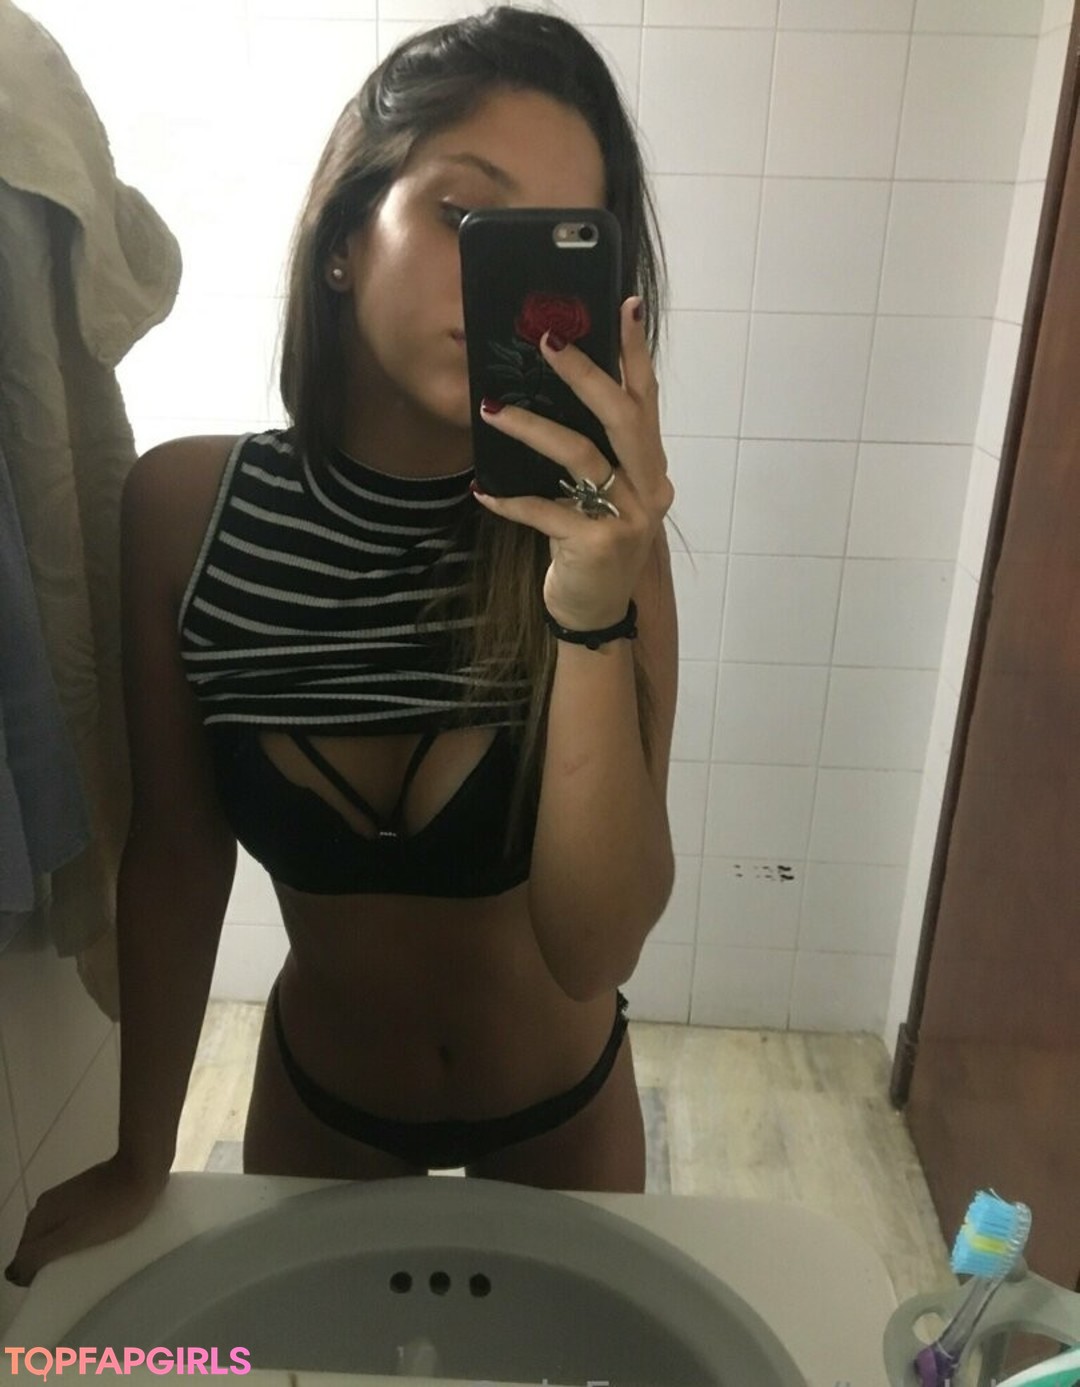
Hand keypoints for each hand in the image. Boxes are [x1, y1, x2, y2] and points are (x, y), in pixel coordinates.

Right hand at [4, 1152, 168, 1286]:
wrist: (143, 1168)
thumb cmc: (112, 1207)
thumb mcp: (72, 1237)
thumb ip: (39, 1255)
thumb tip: (12, 1274)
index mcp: (38, 1217)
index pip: (24, 1258)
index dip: (38, 1275)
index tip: (62, 1281)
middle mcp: (47, 1205)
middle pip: (42, 1245)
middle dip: (55, 1262)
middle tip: (80, 1271)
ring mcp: (68, 1196)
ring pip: (61, 1234)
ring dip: (71, 1248)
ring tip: (94, 1258)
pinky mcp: (88, 1192)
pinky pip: (78, 1222)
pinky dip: (86, 1234)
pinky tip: (104, 1240)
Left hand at [471, 295, 673, 630]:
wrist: (594, 611)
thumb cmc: (588, 544)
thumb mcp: (598, 494)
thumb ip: (591, 452)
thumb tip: (546, 393)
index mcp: (651, 468)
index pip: (646, 399)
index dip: (635, 353)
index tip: (624, 305)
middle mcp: (649, 488)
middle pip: (622, 416)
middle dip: (584, 373)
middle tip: (548, 339)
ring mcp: (628, 518)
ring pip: (580, 455)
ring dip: (531, 427)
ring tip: (490, 410)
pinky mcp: (597, 544)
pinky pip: (546, 510)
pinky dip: (511, 501)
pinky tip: (481, 492)